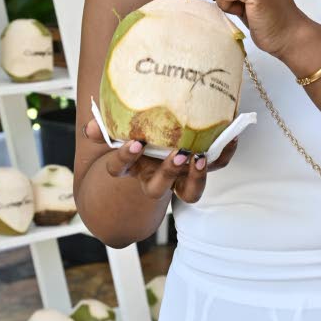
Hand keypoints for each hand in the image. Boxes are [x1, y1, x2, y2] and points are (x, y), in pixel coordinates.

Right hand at [81, 118, 237, 202]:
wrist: (153, 154)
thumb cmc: (135, 143)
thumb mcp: (116, 136)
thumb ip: (102, 131)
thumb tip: (90, 127)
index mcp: (132, 169)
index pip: (120, 169)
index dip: (126, 157)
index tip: (135, 143)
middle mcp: (155, 179)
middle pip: (159, 189)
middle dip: (168, 173)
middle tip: (178, 154)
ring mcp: (179, 180)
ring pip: (189, 193)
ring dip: (196, 178)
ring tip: (201, 157)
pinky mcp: (199, 171)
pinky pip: (215, 167)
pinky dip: (224, 154)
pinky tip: (231, 137)